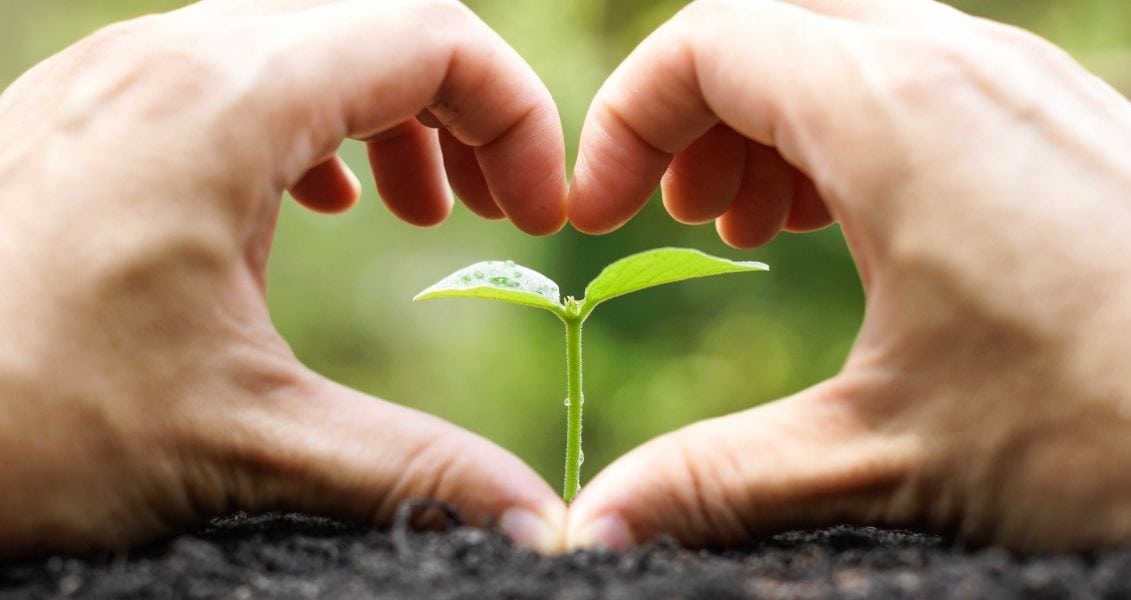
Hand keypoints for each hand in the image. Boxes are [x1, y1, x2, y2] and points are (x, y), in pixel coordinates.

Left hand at [0, 0, 567, 556]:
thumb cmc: (20, 422)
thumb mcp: (243, 446)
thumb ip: (411, 470)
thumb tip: (538, 525)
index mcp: (222, 103)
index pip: (431, 36)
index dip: (518, 117)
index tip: (541, 215)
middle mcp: (168, 58)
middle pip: (376, 22)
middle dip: (466, 109)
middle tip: (501, 210)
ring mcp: (119, 77)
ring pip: (304, 40)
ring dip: (389, 112)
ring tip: (425, 207)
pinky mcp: (89, 116)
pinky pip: (235, 71)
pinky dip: (309, 123)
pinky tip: (308, 204)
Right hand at [566, 0, 1130, 551]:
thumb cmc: (1102, 434)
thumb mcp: (880, 460)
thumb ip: (715, 481)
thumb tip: (596, 531)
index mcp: (893, 114)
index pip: (708, 44)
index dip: (625, 122)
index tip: (598, 214)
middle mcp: (959, 65)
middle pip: (774, 22)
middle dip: (697, 109)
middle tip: (676, 212)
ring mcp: (1023, 82)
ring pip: (851, 39)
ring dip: (777, 115)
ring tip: (756, 221)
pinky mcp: (1064, 121)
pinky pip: (924, 75)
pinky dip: (853, 127)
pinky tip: (858, 225)